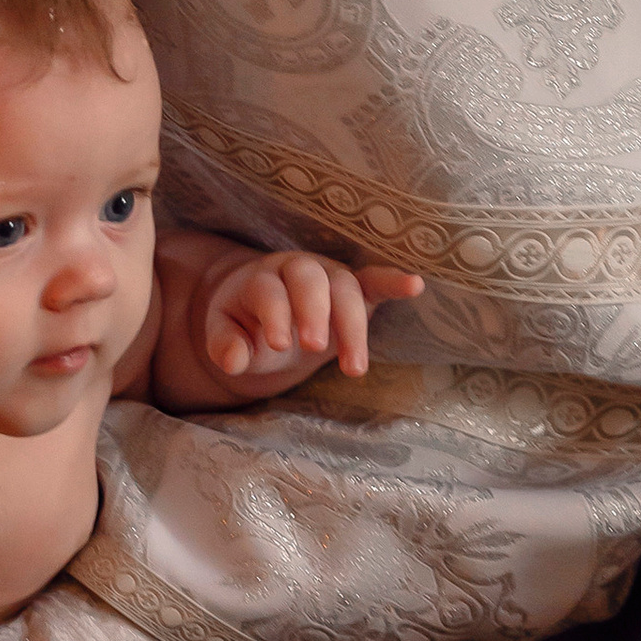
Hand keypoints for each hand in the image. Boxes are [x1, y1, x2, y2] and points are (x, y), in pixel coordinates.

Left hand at [202, 249, 424, 388]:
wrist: (262, 310)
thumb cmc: (245, 323)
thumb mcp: (224, 335)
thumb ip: (224, 345)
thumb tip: (232, 361)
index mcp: (260, 279)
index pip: (269, 290)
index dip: (275, 314)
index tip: (279, 344)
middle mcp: (296, 270)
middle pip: (309, 280)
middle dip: (315, 311)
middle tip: (314, 347)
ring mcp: (328, 277)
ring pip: (344, 289)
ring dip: (351, 326)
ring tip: (354, 369)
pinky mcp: (354, 289)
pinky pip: (375, 280)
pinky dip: (394, 281)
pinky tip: (415, 285)